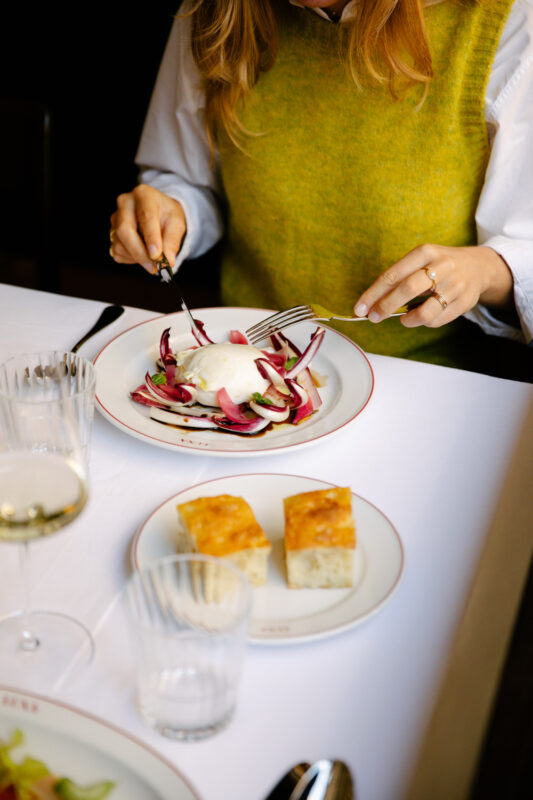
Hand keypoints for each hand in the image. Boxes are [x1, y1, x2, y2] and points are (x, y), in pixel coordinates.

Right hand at [109, 184, 186, 273]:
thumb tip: (168, 261)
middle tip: (154, 267)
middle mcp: (125, 203)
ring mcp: (115, 219)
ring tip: (153, 259)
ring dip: (137, 258)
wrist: (159, 213)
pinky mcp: (112, 233)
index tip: (157, 255)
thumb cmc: (167, 215)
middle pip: (124, 230)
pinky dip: (131, 259)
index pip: (145, 216)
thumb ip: (173, 240)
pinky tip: (142, 254)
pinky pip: (117, 252)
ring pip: (119, 244)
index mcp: (143, 194)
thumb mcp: (177, 223)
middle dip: (140, 252)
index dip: (151, 237)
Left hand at [353, 244, 513, 327]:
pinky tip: (422, 317)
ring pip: (424, 312)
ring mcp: (455, 285)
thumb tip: (373, 304)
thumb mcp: (421, 261)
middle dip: (385, 306)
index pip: (393, 275)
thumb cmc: (439, 266)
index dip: (373, 294)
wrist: (478, 267)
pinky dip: (425, 322)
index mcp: (425, 252)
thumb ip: (400, 279)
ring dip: (407, 320)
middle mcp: (441, 266)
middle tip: (374, 317)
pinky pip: (437, 320)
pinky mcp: (464, 302)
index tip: (360, 308)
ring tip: (403, 319)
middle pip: (407, 289)